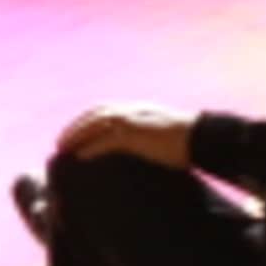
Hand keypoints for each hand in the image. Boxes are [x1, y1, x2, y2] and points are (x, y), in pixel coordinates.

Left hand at [52, 105, 187, 167]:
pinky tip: (79, 158)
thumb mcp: (166, 131)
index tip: (76, 130)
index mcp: (139, 108)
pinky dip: (90, 148)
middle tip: (60, 142)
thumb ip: (151, 134)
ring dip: (76, 136)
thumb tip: (146, 146)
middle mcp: (133, 110)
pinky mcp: (135, 134)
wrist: (204, 137)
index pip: (106, 109)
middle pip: (95, 114)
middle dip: (76, 127)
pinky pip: (105, 141)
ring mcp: (133, 120)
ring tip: (62, 149)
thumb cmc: (191, 139)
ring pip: (95, 125)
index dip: (88, 119)